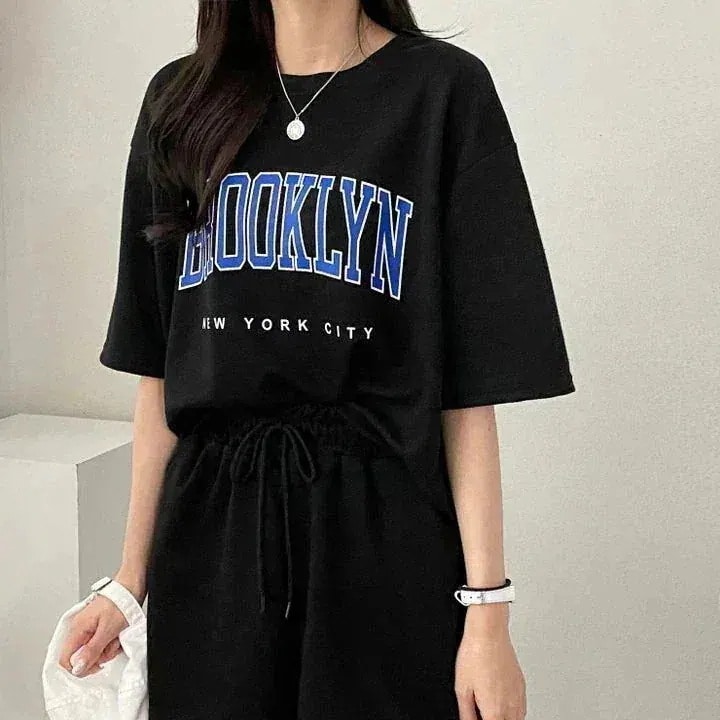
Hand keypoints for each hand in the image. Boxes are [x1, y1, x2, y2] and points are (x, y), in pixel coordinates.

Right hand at [57, 588, 129, 677]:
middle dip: (99, 656)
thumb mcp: (107, 630)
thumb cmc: (120, 604)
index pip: (65, 660)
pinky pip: (100, 644)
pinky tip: (118, 635)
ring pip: (93, 652)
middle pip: (81, 657)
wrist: (131, 588)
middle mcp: (79, 629)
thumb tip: (77, 669)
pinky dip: (111, 643)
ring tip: (116, 637)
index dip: (79, 668)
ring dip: (108, 649)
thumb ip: (91, 651)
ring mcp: (89, 628)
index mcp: (76, 629)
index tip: (96, 665)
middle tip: (111, 646)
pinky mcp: (98, 627)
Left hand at [454, 605, 526, 719]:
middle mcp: (511, 706)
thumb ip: (466, 713)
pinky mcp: (522, 686)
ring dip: (504, 718)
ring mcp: (519, 696)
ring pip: (517, 719)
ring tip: (489, 709)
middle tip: (482, 712)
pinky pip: (521, 709)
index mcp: (495, 710)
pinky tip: (501, 704)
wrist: (489, 632)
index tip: (477, 717)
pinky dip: (513, 712)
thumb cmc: (475, 654)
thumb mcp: (462, 688)